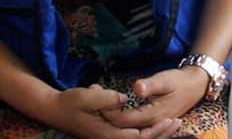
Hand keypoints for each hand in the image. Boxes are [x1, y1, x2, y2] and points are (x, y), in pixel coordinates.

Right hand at [37, 85, 180, 138]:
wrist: (54, 110)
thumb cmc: (69, 102)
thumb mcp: (86, 96)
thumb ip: (107, 99)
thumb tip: (126, 98)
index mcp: (105, 133)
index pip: (136, 137)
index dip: (154, 130)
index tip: (168, 119)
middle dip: (160, 133)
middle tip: (178, 122)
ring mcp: (108, 137)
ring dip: (156, 133)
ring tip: (174, 123)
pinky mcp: (108, 133)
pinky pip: (131, 136)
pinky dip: (145, 131)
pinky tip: (156, 124)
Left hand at [101, 68, 207, 130]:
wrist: (195, 86)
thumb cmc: (179, 81)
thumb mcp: (166, 79)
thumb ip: (151, 85)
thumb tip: (137, 88)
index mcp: (153, 115)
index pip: (124, 119)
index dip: (109, 110)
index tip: (96, 95)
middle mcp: (150, 124)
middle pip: (122, 126)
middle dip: (106, 113)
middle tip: (93, 95)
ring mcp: (150, 125)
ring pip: (126, 127)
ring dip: (111, 116)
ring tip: (97, 103)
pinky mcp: (149, 123)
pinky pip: (131, 125)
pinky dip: (119, 118)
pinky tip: (109, 108)